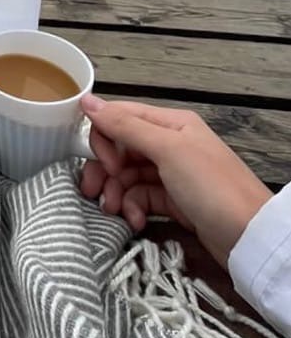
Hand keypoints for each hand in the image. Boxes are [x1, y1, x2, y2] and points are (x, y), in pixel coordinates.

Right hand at [79, 95, 270, 267]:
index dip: (103, 138)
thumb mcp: (167, 150)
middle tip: (94, 192)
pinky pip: (141, 198)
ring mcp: (172, 174)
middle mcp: (170, 144)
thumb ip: (125, 125)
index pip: (120, 118)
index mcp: (170, 123)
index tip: (102, 163)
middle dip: (104, 171)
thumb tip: (87, 100)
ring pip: (128, 176)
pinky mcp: (174, 201)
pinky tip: (135, 221)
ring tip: (114, 212)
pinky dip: (133, 208)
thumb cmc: (213, 187)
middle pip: (120, 150)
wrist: (249, 237)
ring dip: (116, 193)